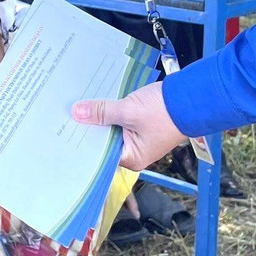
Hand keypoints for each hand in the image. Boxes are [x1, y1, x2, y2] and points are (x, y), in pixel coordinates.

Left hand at [72, 81, 187, 170]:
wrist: (191, 97)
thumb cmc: (163, 111)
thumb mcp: (128, 110)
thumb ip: (102, 112)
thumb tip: (77, 113)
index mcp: (132, 158)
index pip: (100, 154)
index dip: (83, 140)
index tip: (64, 129)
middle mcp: (134, 152)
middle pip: (104, 141)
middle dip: (89, 127)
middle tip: (64, 115)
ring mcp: (138, 138)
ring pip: (111, 129)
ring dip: (99, 118)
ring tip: (75, 106)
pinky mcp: (140, 124)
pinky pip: (120, 120)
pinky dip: (109, 112)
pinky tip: (94, 101)